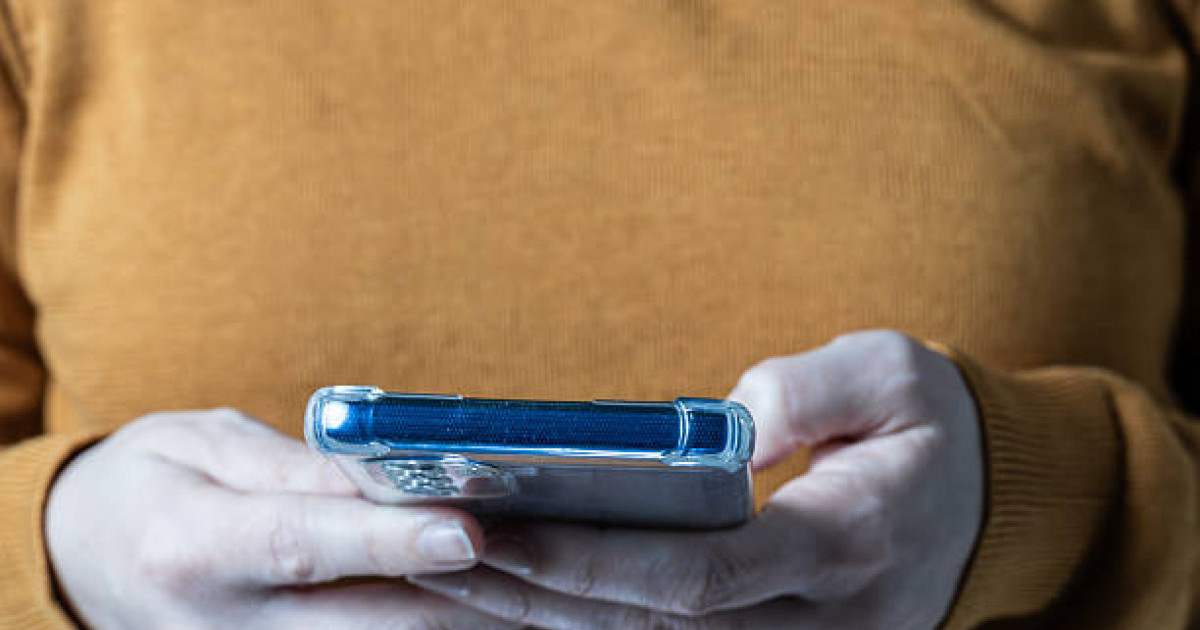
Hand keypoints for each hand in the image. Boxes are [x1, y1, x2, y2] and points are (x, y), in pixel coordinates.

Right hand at [46, 408, 518, 629]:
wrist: (83, 559)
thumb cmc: (151, 485)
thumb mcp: (204, 445)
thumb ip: (299, 466)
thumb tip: (393, 468)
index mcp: (196, 546)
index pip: (306, 544)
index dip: (390, 539)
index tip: (468, 528)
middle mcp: (226, 623)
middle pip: (368, 616)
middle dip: (467, 593)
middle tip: (552, 560)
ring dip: (471, 623)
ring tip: (552, 592)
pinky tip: (499, 613)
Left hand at [409, 331, 984, 629]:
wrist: (989, 507)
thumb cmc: (934, 428)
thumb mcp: (900, 377)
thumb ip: (817, 388)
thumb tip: (730, 419)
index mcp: (845, 550)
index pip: (698, 575)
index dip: (588, 558)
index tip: (489, 525)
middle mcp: (812, 624)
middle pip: (644, 628)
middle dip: (525, 597)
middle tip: (419, 553)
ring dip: (530, 621)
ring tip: (429, 581)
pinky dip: (573, 624)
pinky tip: (497, 601)